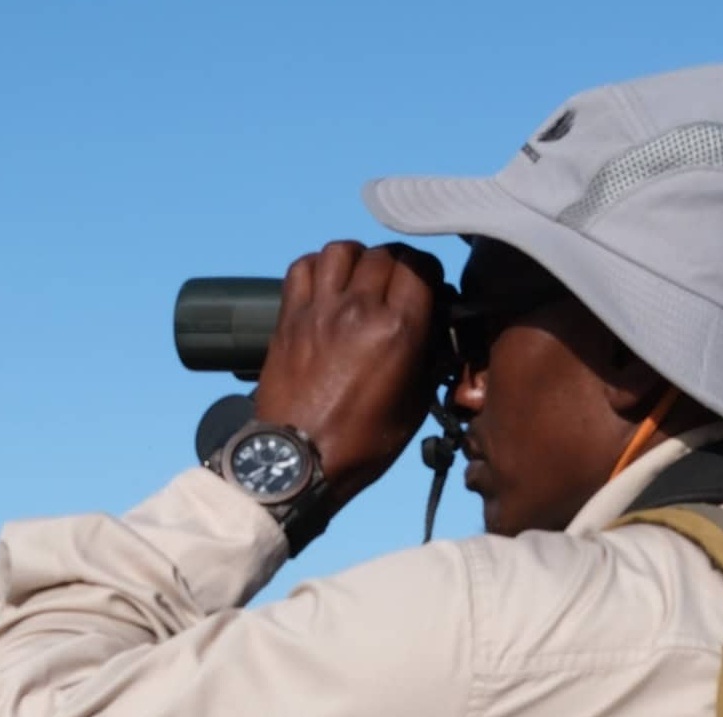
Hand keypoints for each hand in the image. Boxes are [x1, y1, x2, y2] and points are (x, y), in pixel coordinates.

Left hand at [254, 241, 444, 512]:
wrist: (296, 460)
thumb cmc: (360, 444)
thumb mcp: (414, 406)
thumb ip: (428, 359)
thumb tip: (433, 331)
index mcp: (397, 331)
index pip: (419, 267)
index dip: (427, 272)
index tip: (427, 286)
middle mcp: (358, 311)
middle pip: (382, 255)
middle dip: (395, 266)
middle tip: (395, 286)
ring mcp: (319, 311)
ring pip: (341, 250)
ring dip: (356, 259)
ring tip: (359, 279)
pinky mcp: (289, 318)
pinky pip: (302, 268)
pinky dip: (317, 267)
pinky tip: (325, 285)